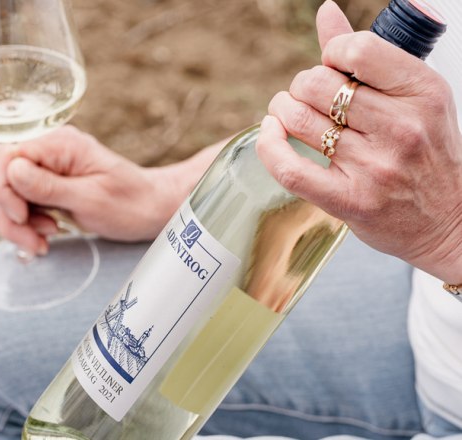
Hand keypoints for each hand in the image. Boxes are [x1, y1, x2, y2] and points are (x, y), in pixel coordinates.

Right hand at [0, 126, 190, 254]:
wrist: (152, 209)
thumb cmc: (130, 203)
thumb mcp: (90, 198)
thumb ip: (49, 186)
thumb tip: (12, 171)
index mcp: (59, 144)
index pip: (6, 156)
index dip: (5, 189)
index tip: (23, 217)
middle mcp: (49, 150)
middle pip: (2, 175)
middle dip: (9, 212)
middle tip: (33, 239)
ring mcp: (47, 166)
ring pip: (8, 192)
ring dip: (18, 223)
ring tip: (43, 241)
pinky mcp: (48, 183)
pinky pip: (21, 201)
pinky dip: (27, 223)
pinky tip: (46, 235)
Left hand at [256, 1, 461, 282]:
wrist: (447, 221)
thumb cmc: (425, 153)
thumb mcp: (412, 98)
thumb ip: (366, 56)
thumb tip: (326, 12)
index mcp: (422, 92)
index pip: (358, 50)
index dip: (330, 53)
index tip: (330, 66)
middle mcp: (401, 128)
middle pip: (318, 84)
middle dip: (300, 85)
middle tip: (305, 97)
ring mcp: (375, 167)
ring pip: (299, 120)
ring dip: (281, 111)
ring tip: (286, 114)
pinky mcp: (350, 201)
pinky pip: (290, 167)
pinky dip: (268, 145)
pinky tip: (270, 133)